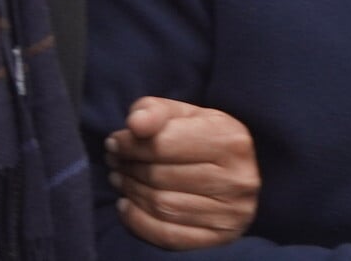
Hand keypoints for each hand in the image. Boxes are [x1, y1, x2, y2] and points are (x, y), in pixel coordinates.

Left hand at [105, 96, 259, 249]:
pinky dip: (139, 222)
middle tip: (113, 162)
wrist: (235, 174)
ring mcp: (231, 213)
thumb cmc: (201, 137)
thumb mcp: (182, 114)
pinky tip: (126, 206)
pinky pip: (169, 236)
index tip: (113, 143)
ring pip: (163, 206)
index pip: (163, 144)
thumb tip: (135, 124)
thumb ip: (154, 110)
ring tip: (119, 179)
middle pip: (161, 176)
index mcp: (230, 140)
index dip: (130, 145)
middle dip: (129, 168)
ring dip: (131, 192)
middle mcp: (237, 179)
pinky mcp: (220, 239)